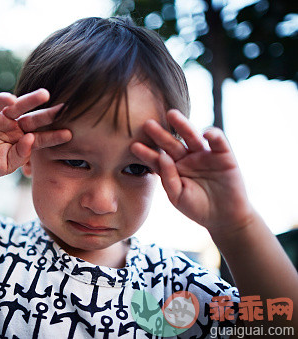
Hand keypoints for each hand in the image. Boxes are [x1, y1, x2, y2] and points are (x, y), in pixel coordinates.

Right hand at [0, 89, 71, 179]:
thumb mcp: (5, 165)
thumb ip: (19, 154)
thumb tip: (30, 139)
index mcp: (24, 140)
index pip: (42, 137)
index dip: (54, 136)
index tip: (69, 134)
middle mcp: (16, 126)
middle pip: (34, 119)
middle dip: (49, 114)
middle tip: (65, 107)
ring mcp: (2, 118)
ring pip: (19, 107)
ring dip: (31, 100)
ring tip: (45, 94)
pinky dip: (2, 100)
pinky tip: (10, 98)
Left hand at [131, 110, 255, 232]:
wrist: (224, 217)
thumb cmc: (197, 207)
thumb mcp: (177, 197)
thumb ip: (168, 178)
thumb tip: (163, 156)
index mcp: (172, 168)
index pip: (157, 158)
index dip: (146, 152)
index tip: (133, 146)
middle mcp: (186, 158)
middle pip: (171, 143)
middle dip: (160, 134)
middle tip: (147, 124)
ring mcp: (204, 155)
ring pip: (192, 137)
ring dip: (183, 125)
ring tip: (172, 114)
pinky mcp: (223, 155)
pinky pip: (218, 142)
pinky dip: (213, 135)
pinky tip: (205, 133)